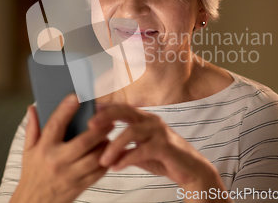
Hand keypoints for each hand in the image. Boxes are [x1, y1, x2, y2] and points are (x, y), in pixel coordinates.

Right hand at [10, 94, 112, 202]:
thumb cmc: (32, 175)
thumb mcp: (27, 152)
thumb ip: (33, 129)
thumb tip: (33, 108)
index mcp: (43, 149)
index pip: (56, 124)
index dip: (66, 109)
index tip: (77, 96)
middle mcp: (56, 161)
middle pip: (83, 141)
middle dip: (99, 128)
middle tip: (109, 118)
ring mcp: (69, 175)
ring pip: (95, 157)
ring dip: (106, 145)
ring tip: (109, 136)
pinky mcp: (79, 186)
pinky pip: (98, 173)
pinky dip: (106, 161)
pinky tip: (109, 152)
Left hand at [88, 104, 230, 201]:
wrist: (189, 169)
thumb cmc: (163, 157)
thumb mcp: (140, 151)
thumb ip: (124, 147)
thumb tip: (101, 147)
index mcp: (145, 119)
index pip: (122, 108)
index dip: (105, 108)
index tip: (87, 112)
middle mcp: (151, 121)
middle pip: (126, 111)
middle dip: (106, 116)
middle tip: (90, 126)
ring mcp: (159, 132)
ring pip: (131, 132)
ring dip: (114, 146)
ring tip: (102, 160)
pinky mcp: (165, 147)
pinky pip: (141, 150)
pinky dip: (126, 159)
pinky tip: (116, 167)